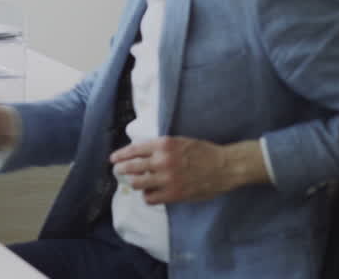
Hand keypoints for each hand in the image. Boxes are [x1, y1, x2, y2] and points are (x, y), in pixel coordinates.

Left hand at [110, 137, 268, 204]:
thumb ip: (160, 147)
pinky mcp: (174, 194)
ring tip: (136, 183)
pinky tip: (150, 194)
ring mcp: (167, 178)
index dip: (121, 155)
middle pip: (131, 167)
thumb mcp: (179, 141)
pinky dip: (147, 196)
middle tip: (118, 171)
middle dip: (121, 169)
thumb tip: (140, 153)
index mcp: (163, 145)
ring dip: (134, 183)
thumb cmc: (202, 152)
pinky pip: (150, 198)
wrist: (225, 166)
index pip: (134, 150)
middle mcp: (162, 161)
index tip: (113, 159)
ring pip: (137, 183)